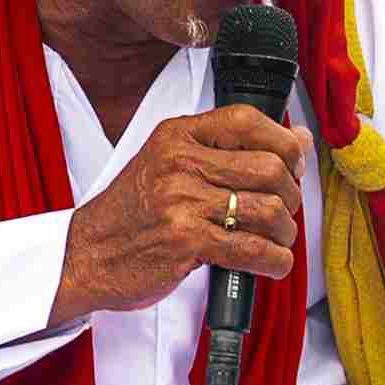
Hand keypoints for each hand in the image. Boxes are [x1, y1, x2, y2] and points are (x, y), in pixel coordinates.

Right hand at [58, 103, 305, 322]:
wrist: (87, 255)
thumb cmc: (132, 214)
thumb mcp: (169, 165)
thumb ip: (228, 151)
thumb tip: (298, 138)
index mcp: (177, 136)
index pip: (247, 120)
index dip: (284, 143)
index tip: (293, 164)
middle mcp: (179, 163)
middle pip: (269, 168)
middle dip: (290, 195)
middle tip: (284, 211)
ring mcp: (181, 201)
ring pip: (267, 210)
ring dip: (284, 233)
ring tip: (276, 241)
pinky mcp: (186, 241)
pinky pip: (252, 249)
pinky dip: (275, 261)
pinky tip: (272, 263)